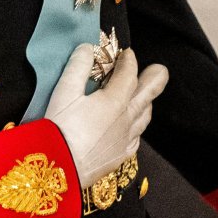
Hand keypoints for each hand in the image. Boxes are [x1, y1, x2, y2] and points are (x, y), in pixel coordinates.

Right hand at [46, 44, 168, 189]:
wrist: (59, 168)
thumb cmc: (59, 129)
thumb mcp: (64, 92)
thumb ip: (77, 67)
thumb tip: (87, 48)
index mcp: (115, 100)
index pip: (128, 73)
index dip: (128, 60)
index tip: (126, 54)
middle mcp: (126, 118)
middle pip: (148, 94)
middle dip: (154, 79)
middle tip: (159, 70)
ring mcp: (125, 139)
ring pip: (144, 117)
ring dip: (145, 103)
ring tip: (144, 98)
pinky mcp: (120, 157)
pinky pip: (135, 139)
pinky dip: (136, 129)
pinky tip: (131, 129)